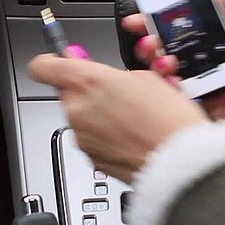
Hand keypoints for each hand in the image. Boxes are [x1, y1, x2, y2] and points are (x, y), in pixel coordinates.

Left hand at [29, 53, 207, 182]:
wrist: (180, 164)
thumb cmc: (169, 120)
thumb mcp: (146, 77)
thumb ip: (110, 72)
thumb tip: (91, 69)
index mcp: (88, 82)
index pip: (44, 66)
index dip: (52, 61)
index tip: (62, 60)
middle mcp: (77, 110)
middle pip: (69, 93)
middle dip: (90, 91)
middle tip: (119, 91)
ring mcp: (82, 137)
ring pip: (82, 116)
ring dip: (101, 113)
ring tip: (133, 115)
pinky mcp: (91, 159)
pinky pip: (93, 138)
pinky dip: (108, 135)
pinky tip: (132, 134)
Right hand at [124, 0, 224, 145]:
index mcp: (224, 38)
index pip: (185, 25)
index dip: (161, 19)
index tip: (143, 15)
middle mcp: (212, 61)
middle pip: (171, 48)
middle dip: (152, 41)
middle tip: (146, 38)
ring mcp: (208, 85)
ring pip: (170, 73)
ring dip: (158, 63)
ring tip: (163, 59)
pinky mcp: (207, 108)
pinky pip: (180, 99)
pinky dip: (170, 90)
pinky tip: (172, 81)